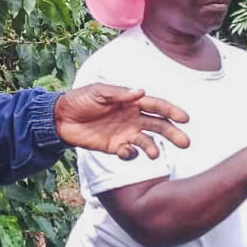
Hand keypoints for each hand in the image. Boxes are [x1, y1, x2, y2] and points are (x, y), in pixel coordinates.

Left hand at [55, 84, 189, 160]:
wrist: (61, 118)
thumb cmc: (80, 99)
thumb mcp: (98, 92)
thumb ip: (119, 94)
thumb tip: (141, 92)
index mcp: (131, 102)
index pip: (156, 106)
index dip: (171, 111)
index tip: (185, 118)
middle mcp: (132, 118)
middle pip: (158, 126)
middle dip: (173, 133)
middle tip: (186, 143)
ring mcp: (125, 133)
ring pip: (147, 142)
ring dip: (153, 148)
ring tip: (155, 154)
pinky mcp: (115, 147)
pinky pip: (129, 153)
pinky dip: (130, 154)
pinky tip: (124, 151)